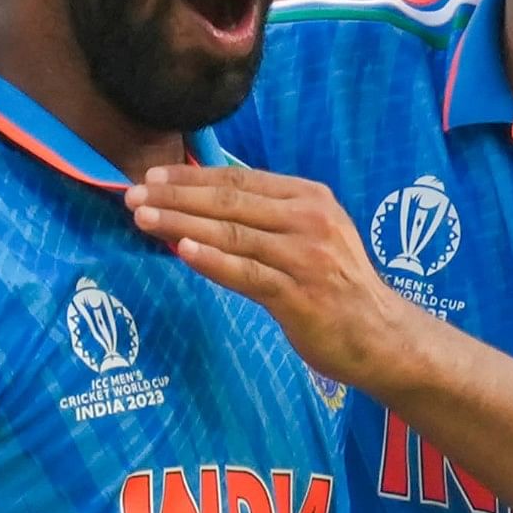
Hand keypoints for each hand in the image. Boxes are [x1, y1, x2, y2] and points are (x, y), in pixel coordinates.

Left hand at [127, 165, 422, 388]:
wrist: (379, 335)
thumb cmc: (336, 286)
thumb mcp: (311, 235)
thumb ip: (267, 217)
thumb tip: (203, 203)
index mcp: (309, 198)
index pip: (240, 179)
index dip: (193, 177)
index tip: (153, 179)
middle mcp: (309, 219)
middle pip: (230, 201)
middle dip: (176, 197)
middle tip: (132, 196)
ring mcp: (305, 257)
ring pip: (232, 233)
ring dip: (182, 223)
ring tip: (144, 218)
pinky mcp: (299, 294)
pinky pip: (247, 273)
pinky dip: (213, 260)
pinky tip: (182, 250)